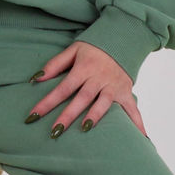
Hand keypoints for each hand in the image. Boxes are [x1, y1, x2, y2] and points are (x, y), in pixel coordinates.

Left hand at [25, 42, 147, 136]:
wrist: (124, 36)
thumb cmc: (94, 47)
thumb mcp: (73, 50)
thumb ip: (55, 65)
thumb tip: (35, 79)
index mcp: (84, 68)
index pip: (62, 88)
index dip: (47, 102)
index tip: (33, 116)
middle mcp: (99, 77)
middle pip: (81, 98)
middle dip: (68, 115)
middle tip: (55, 132)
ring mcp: (114, 85)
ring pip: (103, 103)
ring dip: (95, 116)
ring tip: (84, 129)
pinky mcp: (126, 91)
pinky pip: (132, 109)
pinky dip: (137, 123)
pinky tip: (141, 138)